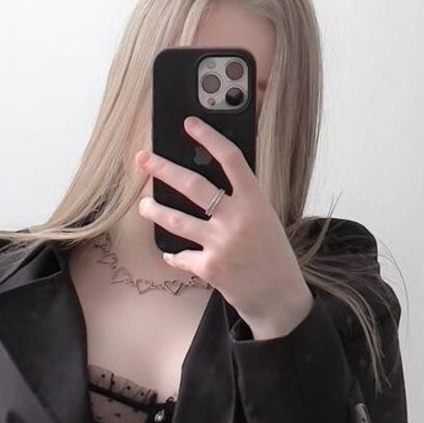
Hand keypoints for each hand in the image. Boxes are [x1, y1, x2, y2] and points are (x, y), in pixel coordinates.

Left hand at [134, 116, 313, 337]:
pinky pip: (181, 255)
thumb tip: (207, 183)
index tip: (189, 123)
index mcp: (256, 201)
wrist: (279, 299)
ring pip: (176, 220)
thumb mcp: (265, 221)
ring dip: (154, 210)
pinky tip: (171, 254)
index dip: (209, 137)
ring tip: (144, 204)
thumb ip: (242, 202)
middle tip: (143, 159)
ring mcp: (221, 244)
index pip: (230, 159)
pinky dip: (174, 255)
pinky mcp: (209, 268)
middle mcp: (237, 219)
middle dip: (162, 169)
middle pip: (192, 185)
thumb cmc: (273, 257)